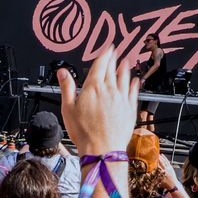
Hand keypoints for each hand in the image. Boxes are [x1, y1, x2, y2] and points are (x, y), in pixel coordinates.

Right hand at [56, 47, 139, 163]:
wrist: (103, 149)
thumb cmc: (85, 132)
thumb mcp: (68, 108)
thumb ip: (67, 87)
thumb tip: (63, 72)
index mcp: (94, 88)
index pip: (101, 65)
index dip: (104, 54)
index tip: (108, 47)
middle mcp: (110, 90)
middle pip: (112, 70)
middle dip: (113, 59)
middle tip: (115, 51)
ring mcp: (122, 99)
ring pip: (125, 79)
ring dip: (125, 69)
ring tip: (126, 62)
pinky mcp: (130, 109)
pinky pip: (133, 93)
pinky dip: (134, 85)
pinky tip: (135, 82)